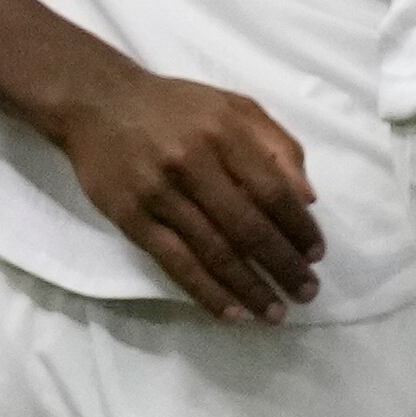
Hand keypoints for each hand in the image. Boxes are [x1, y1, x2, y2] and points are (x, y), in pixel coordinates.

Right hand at [48, 65, 322, 321]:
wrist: (99, 103)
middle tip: (307, 293)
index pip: (272, 189)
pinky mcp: (131, 219)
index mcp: (225, 132)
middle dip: (282, 265)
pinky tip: (231, 311)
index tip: (316, 254)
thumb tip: (308, 198)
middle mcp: (193, 163)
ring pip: (214, 251)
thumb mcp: (235, 107)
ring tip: (274, 313)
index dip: (298, 227)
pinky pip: (176, 263)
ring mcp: (160, 194)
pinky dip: (206, 292)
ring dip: (249, 288)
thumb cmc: (177, 107)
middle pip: (247, 226)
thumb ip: (277, 145)